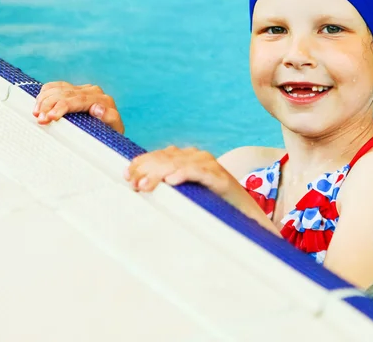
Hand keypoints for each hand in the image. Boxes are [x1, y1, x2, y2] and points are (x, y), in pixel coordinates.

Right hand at [33, 81, 124, 133]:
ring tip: (36, 114)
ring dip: (44, 100)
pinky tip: (38, 103)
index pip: (79, 100)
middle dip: (50, 105)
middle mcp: (93, 91)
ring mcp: (83, 89)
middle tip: (39, 119)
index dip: (62, 107)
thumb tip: (97, 108)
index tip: (50, 117)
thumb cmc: (109, 133)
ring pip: (59, 89)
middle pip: (66, 94)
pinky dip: (45, 93)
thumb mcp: (113, 130)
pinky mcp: (73, 89)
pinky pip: (56, 86)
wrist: (108, 131)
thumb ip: (110, 118)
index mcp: (104, 100)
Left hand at [126, 145, 283, 235]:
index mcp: (188, 159)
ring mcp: (210, 166)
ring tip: (146, 185)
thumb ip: (165, 189)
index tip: (126, 176)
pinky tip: (172, 180)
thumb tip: (136, 189)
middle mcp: (198, 157)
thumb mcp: (184, 196)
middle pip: (166, 158)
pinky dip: (185, 173)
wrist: (246, 217)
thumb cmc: (211, 208)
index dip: (142, 163)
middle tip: (134, 185)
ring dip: (160, 173)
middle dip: (147, 170)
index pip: (160, 155)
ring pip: (179, 163)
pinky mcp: (221, 179)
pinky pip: (200, 172)